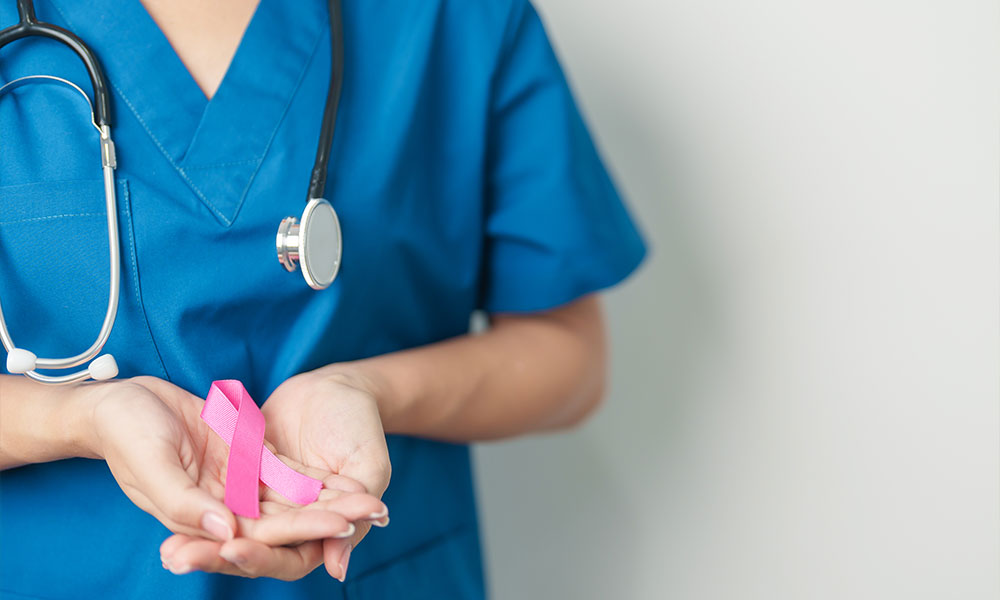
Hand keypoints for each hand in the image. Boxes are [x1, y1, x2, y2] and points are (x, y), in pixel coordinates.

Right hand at [87, 376, 385, 562]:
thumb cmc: (125, 434)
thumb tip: (226, 532)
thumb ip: (184, 503)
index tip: (339, 527)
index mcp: (199, 519)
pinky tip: (350, 480)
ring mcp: (236, 483)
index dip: (297, 535)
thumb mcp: (150, 466)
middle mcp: (223, 508)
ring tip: (372, 504)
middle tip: (370, 515)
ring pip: (291, 500)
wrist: (120, 400)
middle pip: (281, 523)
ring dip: (329, 503)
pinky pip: (287, 472)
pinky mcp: (246, 457)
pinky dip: (318, 478)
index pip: (253, 539)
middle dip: (325, 521)